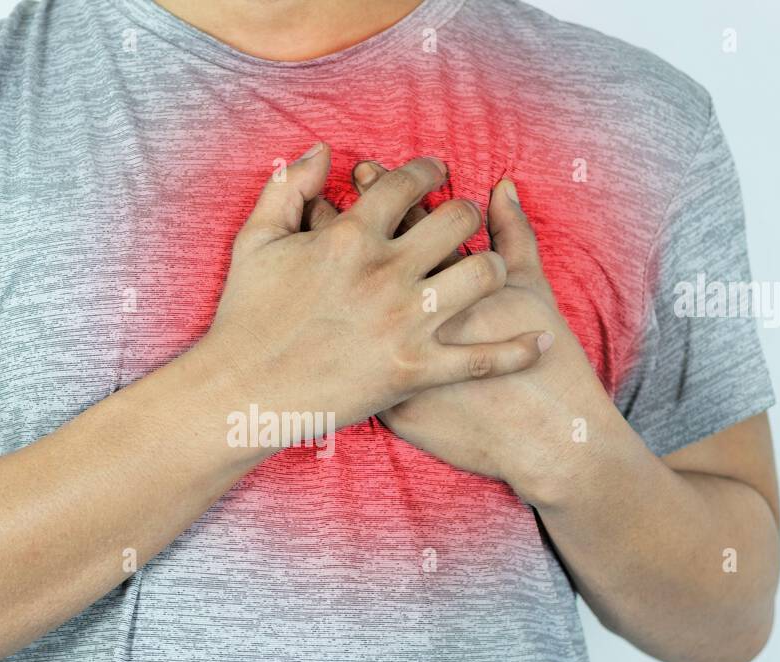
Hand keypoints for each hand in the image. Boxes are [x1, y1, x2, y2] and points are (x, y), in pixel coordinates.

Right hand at [192, 145, 550, 441]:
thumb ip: (288, 187)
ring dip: (491, 267)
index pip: (409, 182)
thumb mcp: (255, 240)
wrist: (241, 392)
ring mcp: (405, 322)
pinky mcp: (415, 370)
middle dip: (466, 215)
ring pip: (483, 275)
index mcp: (350, 235)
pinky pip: (483, 357)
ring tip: (485, 269)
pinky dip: (517, 350)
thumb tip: (321, 150)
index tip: (437, 172)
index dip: (429, 170)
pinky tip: (538, 340)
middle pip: (459, 220)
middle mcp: (386, 272)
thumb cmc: (243, 317)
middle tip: (464, 222)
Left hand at [310, 162, 613, 503]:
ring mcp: (390, 349)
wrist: (540, 436)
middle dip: (335, 216)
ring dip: (320, 268)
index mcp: (440, 270)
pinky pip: (339, 359)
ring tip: (313, 251)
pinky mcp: (384, 392)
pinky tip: (322, 314)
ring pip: (336, 295)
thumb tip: (502, 186)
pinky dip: (327, 332)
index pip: (398, 208)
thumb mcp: (535, 288)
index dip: (379, 186)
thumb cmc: (547, 362)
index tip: (365, 172)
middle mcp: (405, 304)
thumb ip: (516, 233)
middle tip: (321, 206)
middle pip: (357, 246)